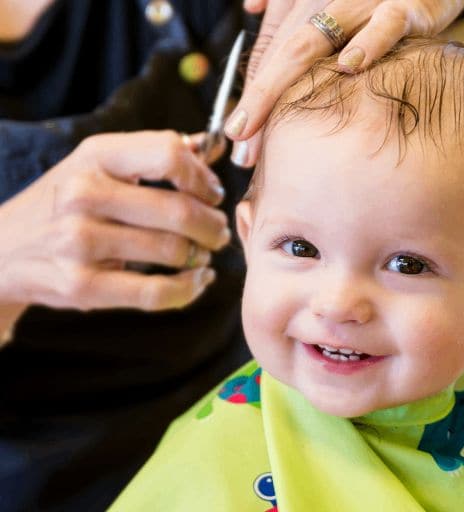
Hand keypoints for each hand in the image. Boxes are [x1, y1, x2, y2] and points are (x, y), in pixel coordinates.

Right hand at [0, 131, 229, 319]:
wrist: (2, 249)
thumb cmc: (66, 203)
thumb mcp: (100, 164)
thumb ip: (156, 154)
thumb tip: (214, 147)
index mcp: (95, 155)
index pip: (170, 155)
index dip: (204, 178)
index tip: (213, 194)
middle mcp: (83, 195)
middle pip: (180, 210)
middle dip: (213, 225)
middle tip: (218, 232)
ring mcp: (79, 242)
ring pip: (173, 250)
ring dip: (202, 256)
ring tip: (202, 254)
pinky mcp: (81, 286)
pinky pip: (156, 292)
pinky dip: (189, 288)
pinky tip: (198, 280)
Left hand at [226, 0, 463, 166]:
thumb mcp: (336, 2)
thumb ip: (289, 5)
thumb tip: (252, 5)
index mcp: (308, 4)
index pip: (271, 53)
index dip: (253, 95)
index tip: (238, 136)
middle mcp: (327, 3)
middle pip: (282, 53)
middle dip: (258, 99)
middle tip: (242, 144)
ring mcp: (363, 4)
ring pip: (313, 39)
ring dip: (283, 83)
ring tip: (264, 124)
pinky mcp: (405, 7)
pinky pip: (385, 24)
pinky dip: (369, 42)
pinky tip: (350, 64)